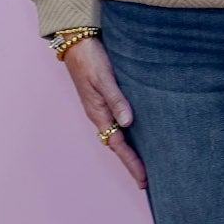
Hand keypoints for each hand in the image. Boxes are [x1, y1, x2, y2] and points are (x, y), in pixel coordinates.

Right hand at [60, 38, 146, 189]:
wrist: (77, 40)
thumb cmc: (90, 58)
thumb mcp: (103, 78)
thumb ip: (116, 99)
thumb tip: (127, 123)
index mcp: (98, 113)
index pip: (118, 146)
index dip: (132, 163)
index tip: (144, 180)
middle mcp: (101, 114)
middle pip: (119, 145)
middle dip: (132, 164)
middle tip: (147, 182)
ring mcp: (103, 107)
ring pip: (120, 135)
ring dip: (131, 150)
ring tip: (147, 164)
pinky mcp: (107, 98)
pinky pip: (120, 122)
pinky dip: (131, 133)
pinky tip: (141, 135)